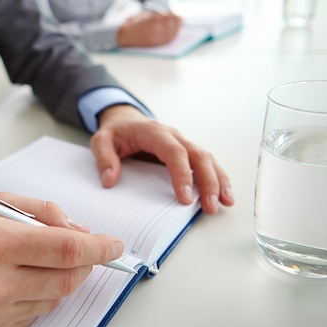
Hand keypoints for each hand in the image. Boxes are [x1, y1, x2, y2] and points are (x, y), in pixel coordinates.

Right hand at [0, 193, 123, 326]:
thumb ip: (41, 211)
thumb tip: (79, 229)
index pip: (65, 249)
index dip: (97, 248)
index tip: (113, 245)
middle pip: (67, 279)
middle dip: (86, 264)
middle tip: (86, 252)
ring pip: (54, 298)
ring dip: (59, 279)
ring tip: (35, 263)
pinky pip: (36, 315)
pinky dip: (38, 297)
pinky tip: (18, 283)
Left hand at [90, 105, 233, 213]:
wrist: (124, 119)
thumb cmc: (115, 132)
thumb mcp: (100, 140)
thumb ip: (104, 158)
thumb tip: (110, 180)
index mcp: (154, 132)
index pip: (174, 152)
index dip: (182, 174)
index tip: (184, 198)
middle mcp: (173, 136)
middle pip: (198, 156)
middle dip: (208, 182)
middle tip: (210, 206)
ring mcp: (183, 142)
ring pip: (207, 159)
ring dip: (219, 181)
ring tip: (225, 203)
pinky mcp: (186, 151)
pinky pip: (206, 163)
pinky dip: (217, 178)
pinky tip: (224, 195)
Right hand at [117, 11, 181, 46]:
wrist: (125, 35)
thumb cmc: (134, 23)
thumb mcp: (146, 14)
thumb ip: (157, 14)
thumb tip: (169, 14)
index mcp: (154, 18)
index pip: (172, 16)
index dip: (175, 15)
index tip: (177, 14)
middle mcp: (157, 28)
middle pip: (175, 25)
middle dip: (179, 22)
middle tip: (180, 20)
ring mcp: (157, 37)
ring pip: (173, 34)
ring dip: (176, 29)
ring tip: (177, 26)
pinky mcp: (155, 43)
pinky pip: (168, 40)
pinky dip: (172, 36)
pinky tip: (171, 33)